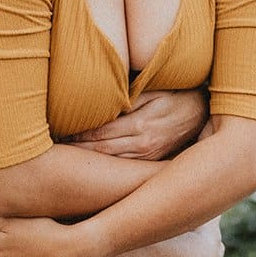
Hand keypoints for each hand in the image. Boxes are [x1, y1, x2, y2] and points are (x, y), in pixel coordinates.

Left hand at [69, 88, 207, 159]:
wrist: (204, 111)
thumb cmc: (177, 93)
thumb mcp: (154, 90)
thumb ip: (128, 98)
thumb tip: (101, 104)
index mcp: (141, 126)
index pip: (98, 134)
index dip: (75, 135)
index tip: (56, 133)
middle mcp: (143, 146)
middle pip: (99, 152)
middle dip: (75, 151)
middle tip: (51, 151)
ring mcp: (148, 157)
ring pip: (109, 163)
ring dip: (86, 161)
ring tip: (63, 159)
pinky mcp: (152, 161)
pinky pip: (122, 166)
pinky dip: (104, 166)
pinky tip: (89, 164)